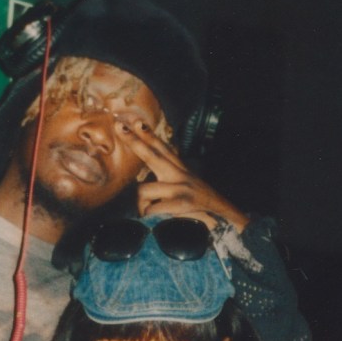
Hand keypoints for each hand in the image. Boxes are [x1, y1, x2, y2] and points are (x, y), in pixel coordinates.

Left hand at [112, 114, 248, 230]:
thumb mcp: (181, 187)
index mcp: (178, 168)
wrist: (222, 216)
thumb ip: (164, 181)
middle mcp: (179, 173)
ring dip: (140, 204)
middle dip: (134, 141)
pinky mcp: (181, 203)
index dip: (145, 134)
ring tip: (145, 212)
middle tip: (119, 126)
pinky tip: (149, 218)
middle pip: (152, 154)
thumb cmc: (195, 204)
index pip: (159, 147)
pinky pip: (152, 208)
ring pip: (143, 190)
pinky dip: (147, 215)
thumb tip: (139, 186)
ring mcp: (180, 187)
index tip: (131, 122)